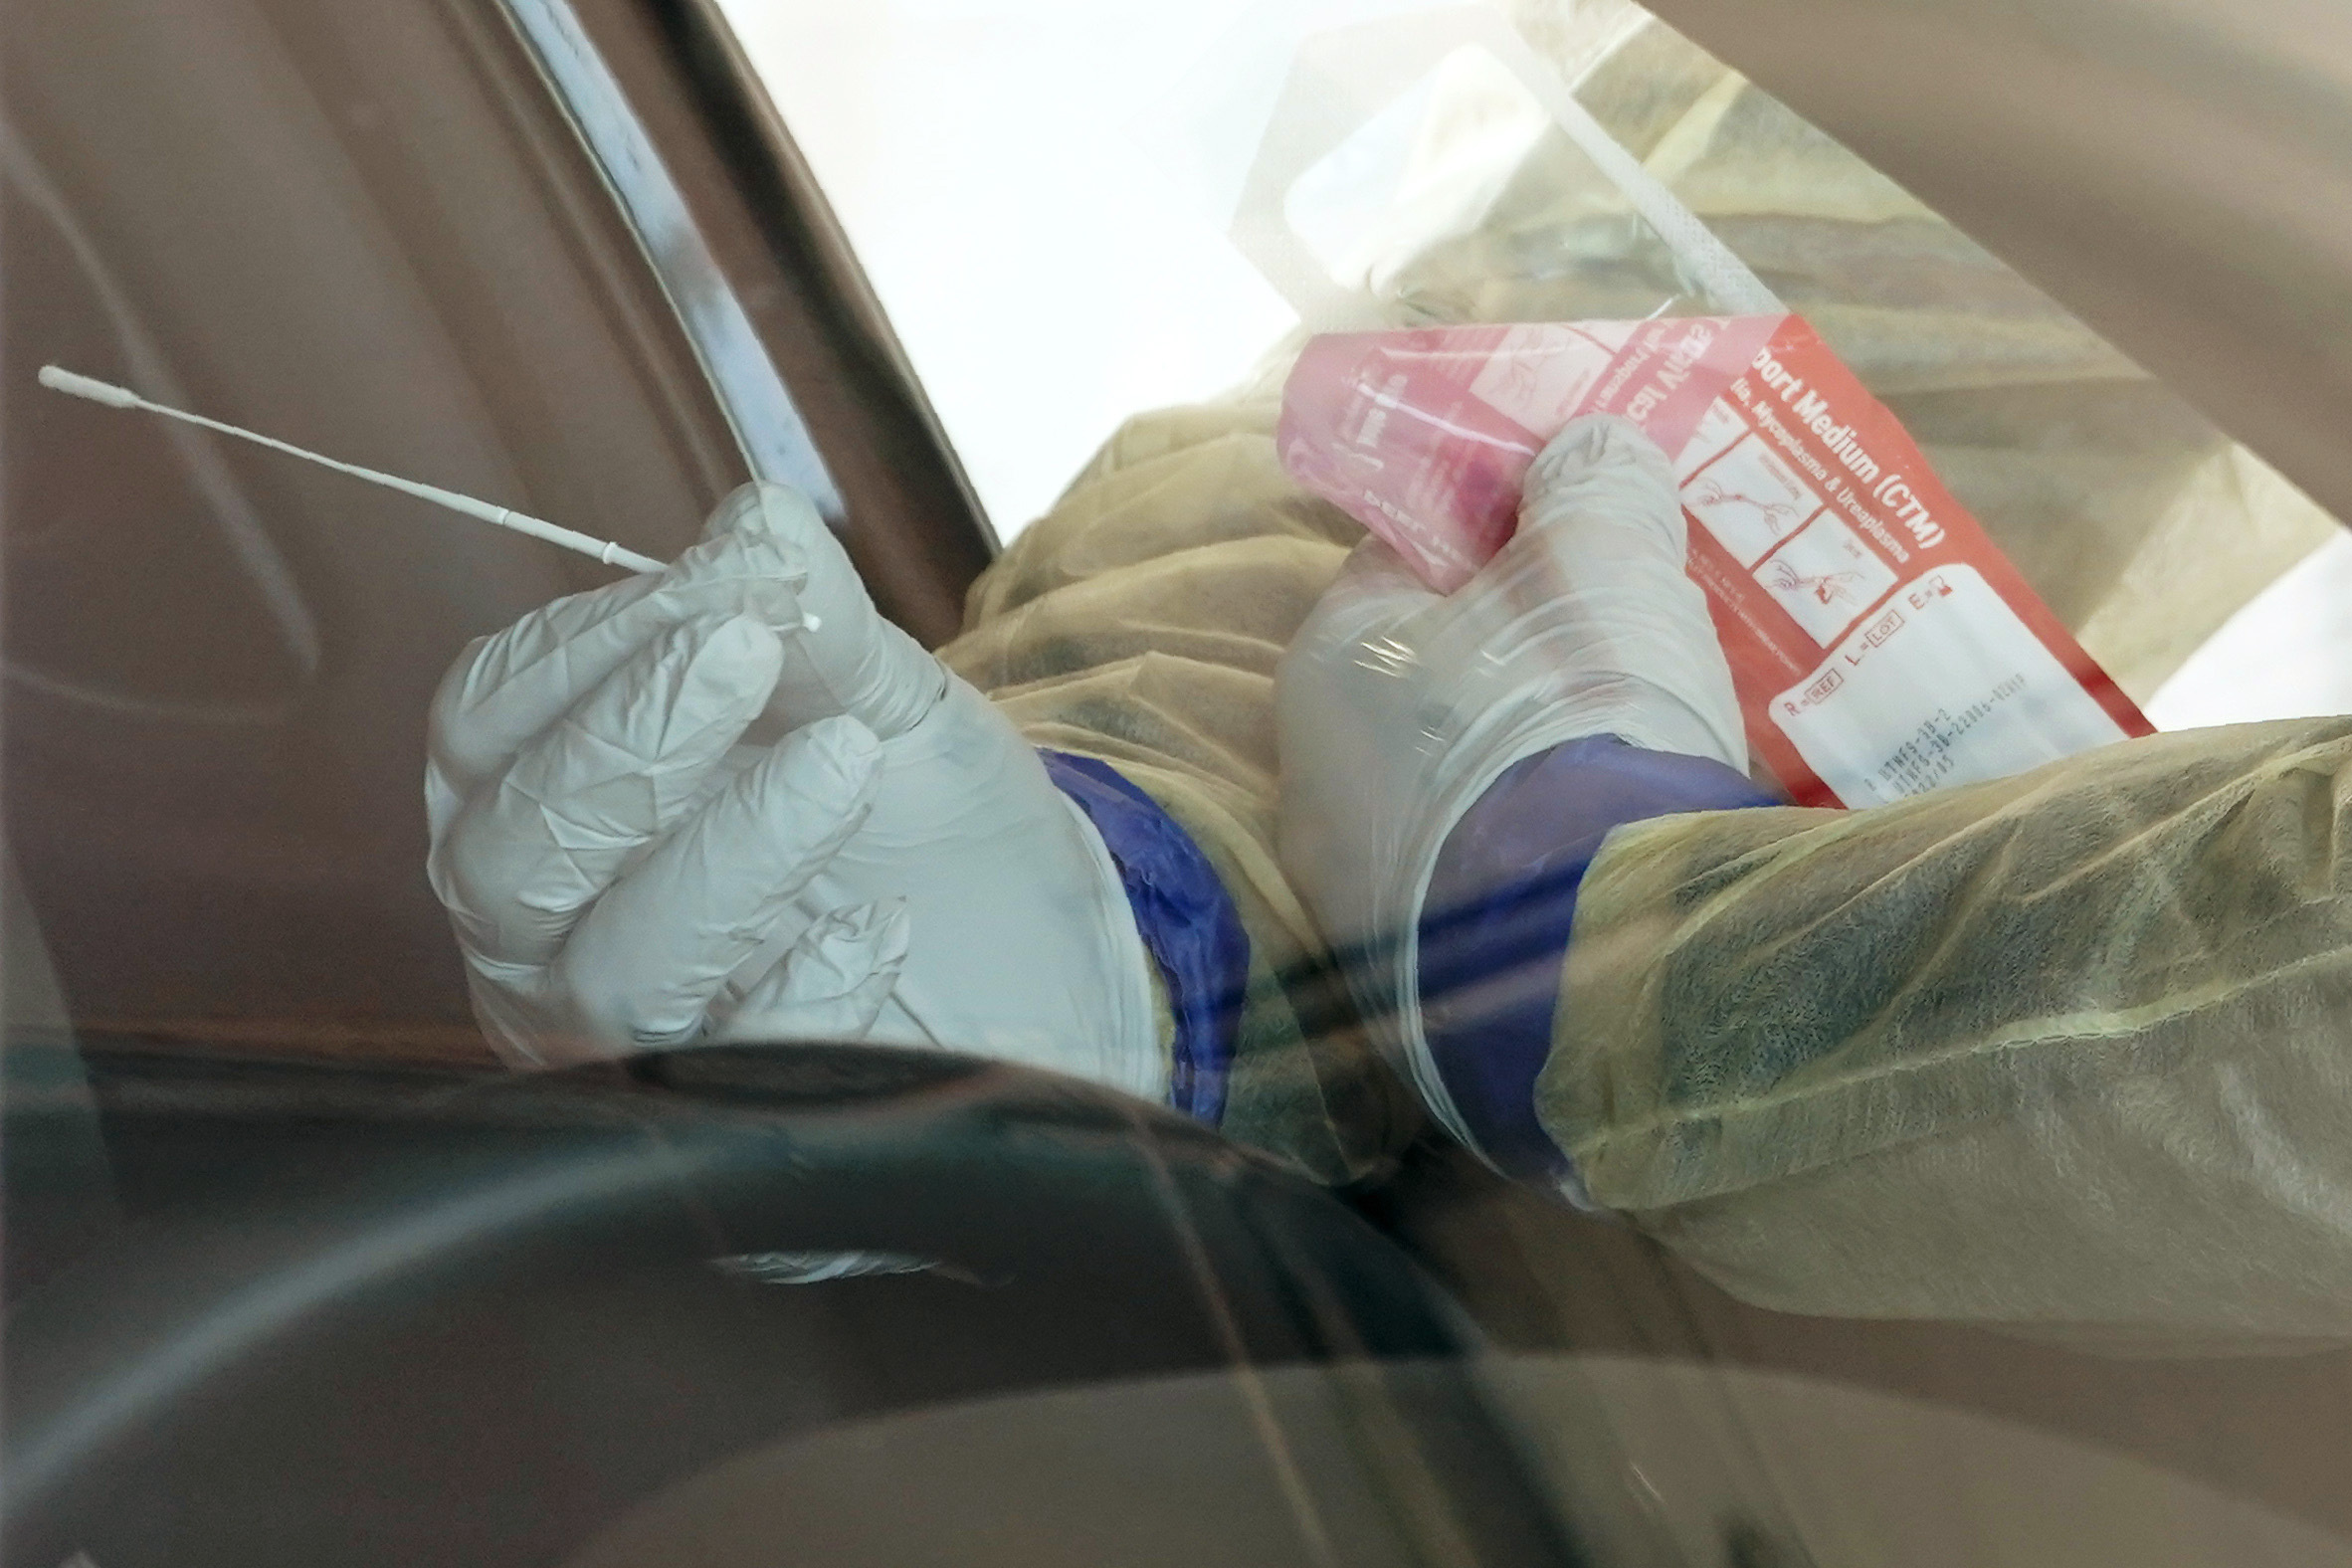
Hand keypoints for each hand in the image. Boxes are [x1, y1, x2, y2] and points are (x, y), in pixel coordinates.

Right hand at [426, 483, 1164, 1099]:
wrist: (1051, 956)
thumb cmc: (925, 819)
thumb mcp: (882, 698)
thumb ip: (811, 619)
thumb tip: (753, 519)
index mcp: (553, 803)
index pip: (490, 723)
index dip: (589, 650)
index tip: (716, 588)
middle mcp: (554, 933)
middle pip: (508, 852)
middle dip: (624, 744)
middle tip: (743, 655)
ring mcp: (634, 1044)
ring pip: (606, 971)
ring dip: (725, 853)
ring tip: (844, 765)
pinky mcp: (737, 1127)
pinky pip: (727, 1081)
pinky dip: (802, 993)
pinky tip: (881, 925)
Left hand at [1274, 415, 1744, 1092]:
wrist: (1590, 949)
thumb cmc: (1573, 718)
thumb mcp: (1599, 563)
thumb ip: (1590, 488)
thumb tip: (1586, 450)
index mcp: (1332, 662)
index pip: (1405, 562)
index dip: (1497, 531)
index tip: (1580, 524)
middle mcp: (1319, 779)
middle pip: (1442, 675)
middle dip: (1532, 646)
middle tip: (1639, 626)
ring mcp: (1365, 890)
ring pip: (1472, 781)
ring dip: (1550, 753)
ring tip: (1662, 733)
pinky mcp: (1429, 969)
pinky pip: (1501, 868)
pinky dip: (1557, 841)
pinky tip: (1635, 830)